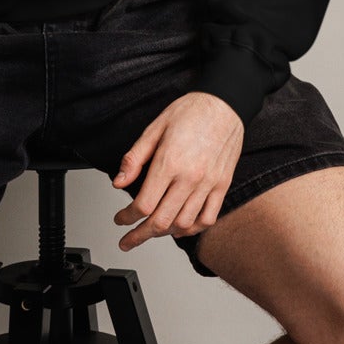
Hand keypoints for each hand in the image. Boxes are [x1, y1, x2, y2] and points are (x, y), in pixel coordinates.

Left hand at [111, 92, 242, 250]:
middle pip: (162, 221)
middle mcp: (190, 177)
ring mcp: (209, 184)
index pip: (144, 204)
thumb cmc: (191, 112)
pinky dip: (192, 228)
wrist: (225, 103)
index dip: (127, 217)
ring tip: (152, 231)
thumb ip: (135, 158)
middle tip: (129, 240)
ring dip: (165, 233)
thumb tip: (119, 182)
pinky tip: (181, 226)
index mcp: (170, 162)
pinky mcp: (222, 185)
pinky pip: (208, 218)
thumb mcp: (154, 129)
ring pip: (184, 224)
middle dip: (140, 235)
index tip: (120, 219)